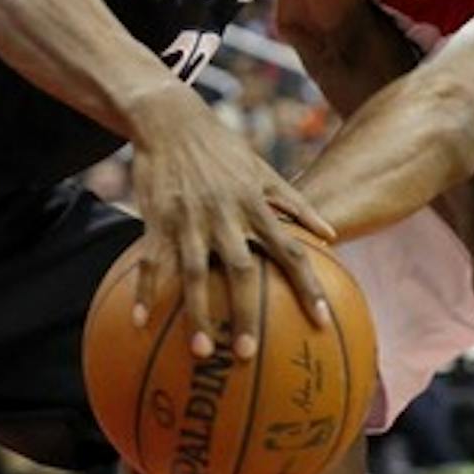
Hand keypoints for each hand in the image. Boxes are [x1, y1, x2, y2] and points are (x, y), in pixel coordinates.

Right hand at [128, 84, 335, 361]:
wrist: (172, 121)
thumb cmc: (223, 149)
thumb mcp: (264, 170)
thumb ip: (296, 204)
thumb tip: (333, 235)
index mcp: (255, 205)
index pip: (289, 250)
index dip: (306, 286)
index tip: (320, 321)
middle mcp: (225, 215)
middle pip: (240, 270)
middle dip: (246, 312)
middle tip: (249, 353)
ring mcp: (189, 218)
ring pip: (192, 273)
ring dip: (197, 313)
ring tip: (202, 351)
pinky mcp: (157, 218)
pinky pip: (150, 261)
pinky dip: (144, 292)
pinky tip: (139, 324)